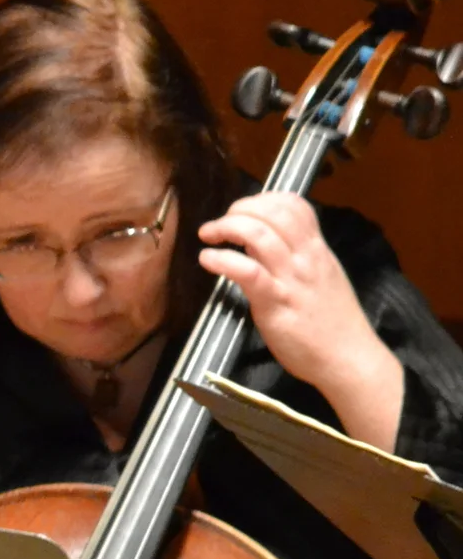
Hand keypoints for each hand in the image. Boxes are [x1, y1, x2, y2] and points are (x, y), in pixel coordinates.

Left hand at [199, 193, 402, 443]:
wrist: (349, 359)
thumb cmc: (332, 323)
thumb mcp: (323, 278)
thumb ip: (300, 258)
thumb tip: (269, 242)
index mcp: (318, 250)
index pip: (296, 205)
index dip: (264, 199)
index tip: (244, 210)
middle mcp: (307, 258)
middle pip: (274, 212)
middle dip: (240, 208)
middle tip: (220, 224)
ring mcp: (292, 278)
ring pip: (259, 234)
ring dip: (226, 227)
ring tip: (209, 235)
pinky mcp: (275, 302)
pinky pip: (248, 271)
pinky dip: (223, 259)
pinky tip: (208, 259)